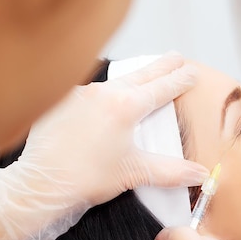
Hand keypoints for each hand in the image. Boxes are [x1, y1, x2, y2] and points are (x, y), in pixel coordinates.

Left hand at [0, 52, 207, 239]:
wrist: (40, 183)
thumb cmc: (85, 178)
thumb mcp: (134, 173)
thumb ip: (172, 171)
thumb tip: (200, 174)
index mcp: (125, 107)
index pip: (162, 89)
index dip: (180, 80)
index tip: (192, 72)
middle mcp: (103, 93)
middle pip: (141, 74)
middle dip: (162, 66)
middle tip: (176, 56)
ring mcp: (79, 94)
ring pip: (114, 80)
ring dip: (132, 77)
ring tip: (144, 75)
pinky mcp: (61, 102)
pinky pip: (89, 90)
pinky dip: (103, 90)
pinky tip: (105, 97)